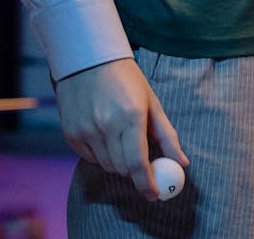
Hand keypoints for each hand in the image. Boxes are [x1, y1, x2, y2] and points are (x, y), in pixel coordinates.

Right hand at [55, 58, 188, 199]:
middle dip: (134, 171)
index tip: (154, 195)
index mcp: (131, 116)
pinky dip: (100, 155)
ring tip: (121, 138)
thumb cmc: (126, 79)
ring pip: (107, 166)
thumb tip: (182, 163)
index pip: (138, 163)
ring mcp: (86, 131)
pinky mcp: (71, 134)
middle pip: (122, 169)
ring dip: (118, 162)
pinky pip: (90, 158)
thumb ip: (167, 135)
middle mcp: (106, 126)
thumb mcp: (151, 102)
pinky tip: (103, 133)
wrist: (88, 59)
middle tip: (141, 163)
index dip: (147, 184)